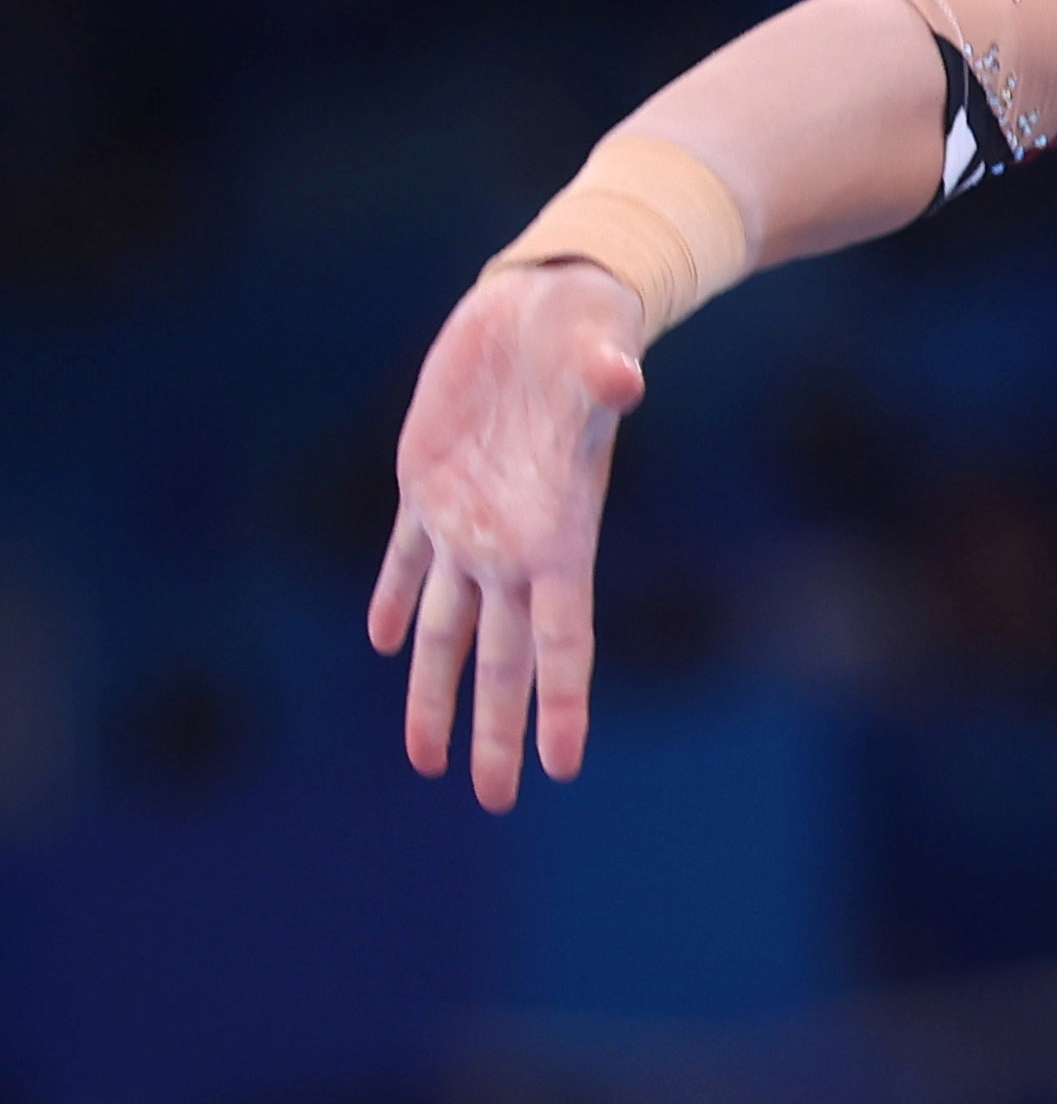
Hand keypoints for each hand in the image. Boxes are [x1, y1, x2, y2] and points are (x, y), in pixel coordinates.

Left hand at [367, 259, 647, 809]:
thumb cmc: (586, 329)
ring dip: (433, 692)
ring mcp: (467, 519)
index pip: (562, 638)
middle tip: (493, 798)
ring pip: (444, 627)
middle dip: (494, 729)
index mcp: (557, 531)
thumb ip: (609, 372)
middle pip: (501, 657)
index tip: (563, 766)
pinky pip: (407, 562)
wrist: (546, 305)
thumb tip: (622, 375)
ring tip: (423, 757)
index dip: (563, 703)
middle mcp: (512, 543)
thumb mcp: (598, 348)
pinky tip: (385, 644)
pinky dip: (394, 602)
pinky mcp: (428, 485)